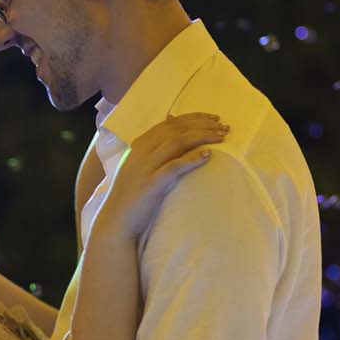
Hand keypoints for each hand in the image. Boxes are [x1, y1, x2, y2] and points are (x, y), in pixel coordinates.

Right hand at [103, 113, 227, 237]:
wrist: (116, 221)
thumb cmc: (132, 196)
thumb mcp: (140, 168)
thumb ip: (152, 151)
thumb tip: (170, 132)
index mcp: (138, 145)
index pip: (168, 123)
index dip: (193, 118)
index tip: (213, 118)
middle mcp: (141, 151)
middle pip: (175, 129)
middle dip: (201, 124)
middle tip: (223, 126)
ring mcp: (145, 166)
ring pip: (176, 142)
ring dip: (201, 137)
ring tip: (221, 137)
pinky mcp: (152, 183)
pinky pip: (174, 166)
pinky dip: (191, 158)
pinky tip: (207, 155)